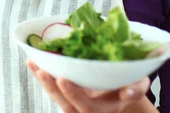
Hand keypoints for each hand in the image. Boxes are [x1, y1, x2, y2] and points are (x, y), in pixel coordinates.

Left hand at [27, 61, 150, 112]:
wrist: (120, 90)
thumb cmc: (128, 85)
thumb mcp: (136, 87)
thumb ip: (135, 89)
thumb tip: (128, 91)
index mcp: (102, 111)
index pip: (85, 107)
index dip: (73, 95)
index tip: (63, 79)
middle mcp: (84, 110)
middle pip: (65, 104)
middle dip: (52, 87)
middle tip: (43, 71)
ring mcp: (73, 103)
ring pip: (55, 96)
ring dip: (43, 81)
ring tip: (34, 64)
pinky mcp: (64, 94)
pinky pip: (51, 87)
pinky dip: (40, 74)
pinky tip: (32, 61)